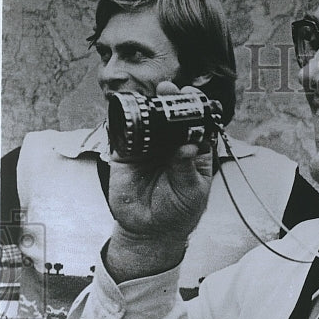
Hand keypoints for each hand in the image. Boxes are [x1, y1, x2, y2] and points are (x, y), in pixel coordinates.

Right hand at [104, 82, 214, 280]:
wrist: (150, 230)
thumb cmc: (179, 210)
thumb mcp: (191, 191)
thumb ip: (188, 168)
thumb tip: (188, 147)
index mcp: (192, 150)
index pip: (196, 124)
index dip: (196, 108)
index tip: (195, 97)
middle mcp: (169, 145)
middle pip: (170, 117)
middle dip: (170, 100)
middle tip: (169, 88)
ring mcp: (147, 148)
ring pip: (147, 121)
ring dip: (148, 106)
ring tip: (152, 96)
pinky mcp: (125, 154)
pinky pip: (122, 135)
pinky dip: (124, 123)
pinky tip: (129, 114)